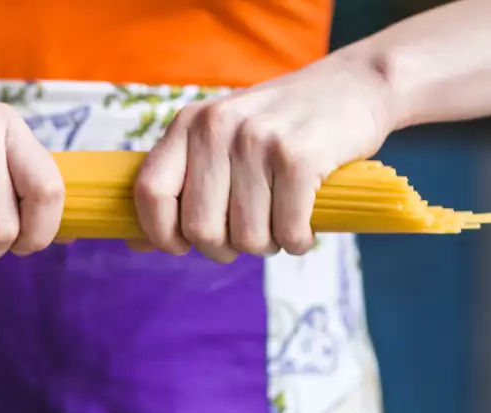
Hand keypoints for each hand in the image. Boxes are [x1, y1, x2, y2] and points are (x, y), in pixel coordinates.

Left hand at [134, 56, 393, 262]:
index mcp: (188, 124)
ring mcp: (257, 140)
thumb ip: (179, 185)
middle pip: (200, 229)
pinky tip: (305, 226)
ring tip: (282, 221)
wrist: (353, 87)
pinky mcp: (299, 157)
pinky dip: (298, 241)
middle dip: (226, 248)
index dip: (162, 234)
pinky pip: (288, 232)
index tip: (183, 246)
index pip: (149, 193)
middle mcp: (216, 128)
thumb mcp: (220, 139)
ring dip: (269, 244)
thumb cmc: (280, 127)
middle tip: (249, 235)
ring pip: (248, 238)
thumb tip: (136, 243)